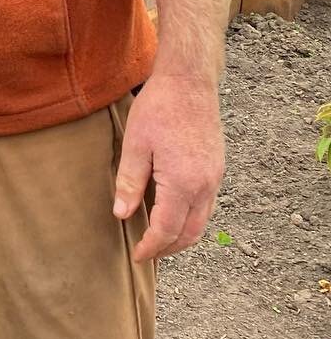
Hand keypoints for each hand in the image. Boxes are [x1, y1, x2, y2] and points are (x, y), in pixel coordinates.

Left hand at [112, 71, 224, 260]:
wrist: (189, 82)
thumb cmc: (158, 109)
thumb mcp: (135, 145)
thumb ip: (129, 182)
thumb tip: (122, 215)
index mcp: (184, 183)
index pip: (167, 229)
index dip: (151, 247)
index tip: (137, 256)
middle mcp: (205, 186)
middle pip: (191, 233)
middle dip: (169, 248)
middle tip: (147, 253)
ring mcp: (215, 178)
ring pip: (202, 221)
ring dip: (182, 235)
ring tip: (158, 239)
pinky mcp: (216, 168)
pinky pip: (206, 205)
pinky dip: (190, 218)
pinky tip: (172, 213)